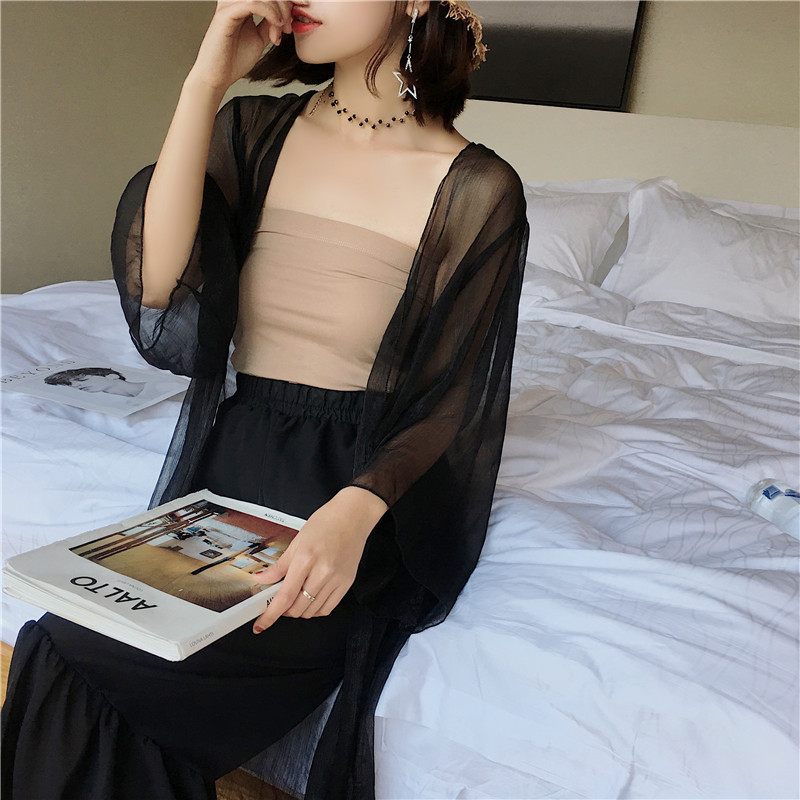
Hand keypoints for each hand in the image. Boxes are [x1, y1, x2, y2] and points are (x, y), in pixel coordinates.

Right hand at [188, 0, 293, 93]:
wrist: (219, 76)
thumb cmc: (234, 59)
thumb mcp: (260, 38)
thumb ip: (271, 24)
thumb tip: (285, 16)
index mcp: (241, 3)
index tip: (303, 6)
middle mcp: (234, 0)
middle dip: (285, 4)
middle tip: (289, 26)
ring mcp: (229, 5)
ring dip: (278, 11)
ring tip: (281, 30)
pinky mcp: (225, 14)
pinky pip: (253, 3)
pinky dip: (269, 13)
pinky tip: (276, 27)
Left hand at [250, 487, 388, 631]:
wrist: (353, 516)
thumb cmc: (326, 523)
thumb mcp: (297, 541)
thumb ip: (279, 565)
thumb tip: (262, 579)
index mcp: (306, 559)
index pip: (285, 596)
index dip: (271, 614)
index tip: (261, 624)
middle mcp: (322, 571)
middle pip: (298, 607)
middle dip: (284, 610)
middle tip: (279, 602)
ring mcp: (336, 579)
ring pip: (312, 611)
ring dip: (299, 610)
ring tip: (295, 598)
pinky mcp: (347, 583)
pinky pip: (328, 608)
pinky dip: (315, 609)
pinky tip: (310, 599)